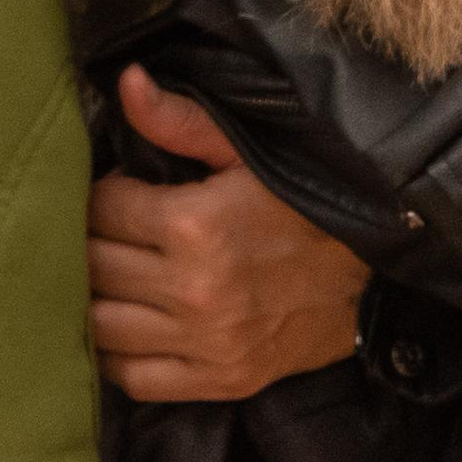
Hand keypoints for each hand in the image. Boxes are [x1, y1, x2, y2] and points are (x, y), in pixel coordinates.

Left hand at [87, 65, 367, 401]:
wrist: (372, 278)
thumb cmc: (304, 206)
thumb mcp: (246, 152)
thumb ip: (178, 120)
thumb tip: (125, 80)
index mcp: (193, 224)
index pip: (100, 210)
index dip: (101, 197)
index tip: (118, 196)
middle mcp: (191, 289)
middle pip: (92, 267)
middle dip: (89, 244)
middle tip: (109, 236)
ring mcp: (204, 342)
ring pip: (100, 326)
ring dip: (93, 300)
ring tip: (110, 280)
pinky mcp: (217, 381)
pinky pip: (132, 378)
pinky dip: (115, 356)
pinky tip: (124, 328)